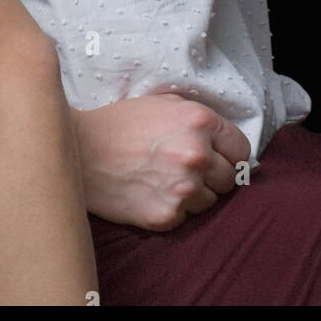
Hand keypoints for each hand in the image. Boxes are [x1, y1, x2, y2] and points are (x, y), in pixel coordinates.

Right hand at [70, 93, 251, 231]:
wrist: (79, 149)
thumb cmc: (119, 123)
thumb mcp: (161, 103)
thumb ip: (196, 117)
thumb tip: (223, 138)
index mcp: (198, 121)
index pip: (241, 148)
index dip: (229, 153)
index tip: (218, 157)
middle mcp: (196, 154)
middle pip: (230, 178)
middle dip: (213, 175)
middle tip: (185, 169)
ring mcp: (183, 188)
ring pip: (211, 201)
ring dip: (194, 194)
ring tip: (164, 180)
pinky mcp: (167, 215)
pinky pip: (186, 217)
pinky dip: (173, 208)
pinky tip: (151, 191)